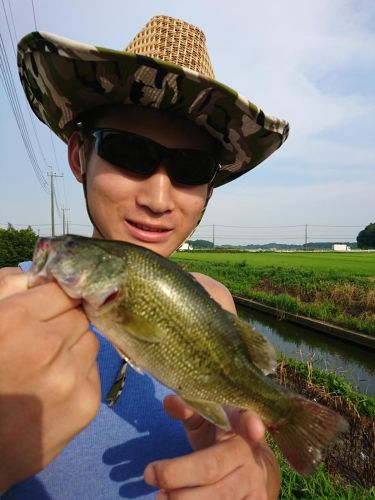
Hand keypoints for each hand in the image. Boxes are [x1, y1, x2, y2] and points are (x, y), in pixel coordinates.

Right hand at [0, 270, 100, 491]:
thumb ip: (6, 289)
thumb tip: (40, 277)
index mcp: (14, 320)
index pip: (61, 290)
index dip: (54, 298)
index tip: (49, 307)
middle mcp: (46, 346)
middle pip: (79, 315)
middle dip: (63, 322)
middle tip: (43, 340)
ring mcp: (70, 377)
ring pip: (91, 340)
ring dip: (74, 347)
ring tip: (48, 365)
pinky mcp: (87, 404)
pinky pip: (95, 369)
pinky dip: (80, 373)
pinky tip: (55, 387)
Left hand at [144, 396, 279, 499]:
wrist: (252, 467)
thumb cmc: (220, 438)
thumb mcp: (205, 420)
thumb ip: (188, 410)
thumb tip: (170, 401)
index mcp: (237, 425)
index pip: (242, 419)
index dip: (248, 422)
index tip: (254, 428)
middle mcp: (249, 454)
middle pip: (212, 467)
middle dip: (177, 473)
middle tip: (149, 474)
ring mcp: (254, 483)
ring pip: (218, 497)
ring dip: (184, 499)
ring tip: (159, 496)